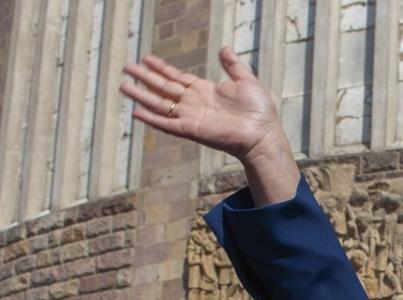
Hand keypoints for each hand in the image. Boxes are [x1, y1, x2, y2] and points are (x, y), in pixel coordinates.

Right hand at [121, 48, 298, 204]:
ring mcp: (191, 116)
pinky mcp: (192, 130)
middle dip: (145, 78)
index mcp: (204, 90)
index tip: (146, 58)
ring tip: (123, 86)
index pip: (177, 77)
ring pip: (160, 104)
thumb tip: (224, 49)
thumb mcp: (246, 81)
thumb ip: (233, 65)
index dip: (161, 69)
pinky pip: (167, 124)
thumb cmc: (258, 111)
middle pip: (163, 88)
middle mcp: (194, 103)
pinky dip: (152, 119)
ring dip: (142, 95)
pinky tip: (136, 112)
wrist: (263, 133)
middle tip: (127, 67)